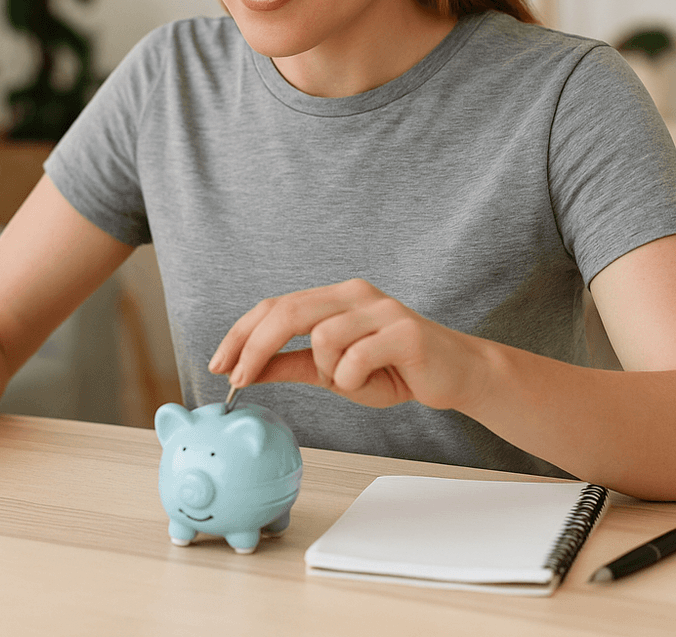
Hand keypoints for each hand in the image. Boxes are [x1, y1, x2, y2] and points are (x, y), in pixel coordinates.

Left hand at [207, 279, 480, 410]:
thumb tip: (247, 370)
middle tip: (237, 379)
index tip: (219, 364)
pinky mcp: (404, 331)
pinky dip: (354, 379)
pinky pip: (356, 357)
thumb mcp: (332, 373)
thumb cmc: (394, 371)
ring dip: (329, 372)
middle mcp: (354, 294)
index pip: (275, 306)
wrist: (456, 376)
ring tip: (356, 380)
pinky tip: (375, 380)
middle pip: (288, 311)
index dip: (242, 333)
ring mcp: (380, 309)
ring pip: (323, 338)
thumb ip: (292, 365)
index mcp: (335, 298)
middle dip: (255, 347)